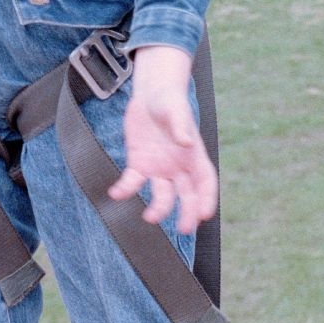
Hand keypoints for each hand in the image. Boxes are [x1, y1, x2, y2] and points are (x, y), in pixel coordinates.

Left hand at [108, 45, 217, 234]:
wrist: (150, 93)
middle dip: (187, 213)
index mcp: (194, 156)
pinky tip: (116, 193)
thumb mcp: (176, 110)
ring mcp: (159, 167)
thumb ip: (181, 125)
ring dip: (158, 208)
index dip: (207, 199)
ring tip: (149, 217)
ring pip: (162, 194)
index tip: (204, 215)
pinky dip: (125, 189)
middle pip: (187, 195)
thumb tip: (187, 142)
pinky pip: (133, 181)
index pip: (205, 182)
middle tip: (184, 229)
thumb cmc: (170, 100)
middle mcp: (178, 167)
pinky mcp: (139, 163)